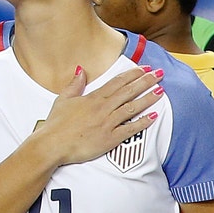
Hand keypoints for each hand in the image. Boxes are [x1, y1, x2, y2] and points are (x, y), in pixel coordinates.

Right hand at [33, 65, 163, 167]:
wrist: (52, 144)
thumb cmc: (56, 124)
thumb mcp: (63, 99)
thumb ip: (75, 84)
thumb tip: (81, 70)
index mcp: (93, 98)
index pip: (117, 82)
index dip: (133, 74)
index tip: (145, 69)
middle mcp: (103, 108)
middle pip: (128, 92)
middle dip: (146, 81)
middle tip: (159, 74)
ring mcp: (107, 123)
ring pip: (132, 108)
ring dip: (148, 99)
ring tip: (161, 91)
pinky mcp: (109, 139)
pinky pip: (130, 130)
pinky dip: (142, 123)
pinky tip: (153, 117)